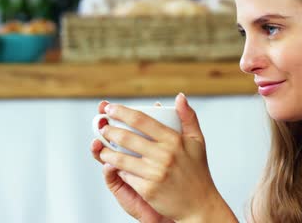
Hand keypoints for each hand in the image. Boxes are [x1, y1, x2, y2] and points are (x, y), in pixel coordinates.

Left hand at [98, 93, 235, 221]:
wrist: (199, 204)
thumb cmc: (197, 171)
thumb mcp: (197, 141)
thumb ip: (188, 117)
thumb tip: (180, 97)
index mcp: (174, 140)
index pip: (142, 120)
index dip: (122, 112)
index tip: (110, 108)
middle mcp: (164, 155)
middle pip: (127, 137)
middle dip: (109, 130)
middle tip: (102, 127)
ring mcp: (155, 173)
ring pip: (121, 158)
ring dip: (106, 152)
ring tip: (103, 147)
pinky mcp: (148, 190)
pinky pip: (126, 176)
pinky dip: (118, 170)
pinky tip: (114, 165)